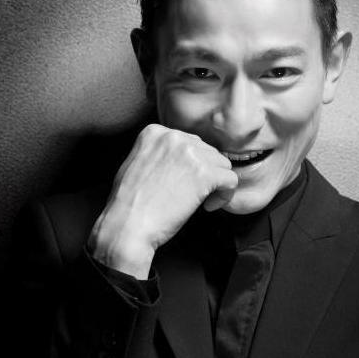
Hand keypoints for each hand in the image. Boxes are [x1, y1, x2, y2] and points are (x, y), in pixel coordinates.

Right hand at [88, 124, 237, 278]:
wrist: (127, 226)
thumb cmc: (128, 204)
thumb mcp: (137, 164)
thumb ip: (159, 154)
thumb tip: (182, 159)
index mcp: (155, 132)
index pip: (190, 143)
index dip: (192, 166)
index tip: (184, 183)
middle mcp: (173, 137)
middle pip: (208, 152)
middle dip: (205, 174)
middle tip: (193, 195)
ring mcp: (190, 153)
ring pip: (222, 165)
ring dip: (216, 185)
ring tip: (201, 202)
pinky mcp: (205, 173)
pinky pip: (230, 180)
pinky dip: (224, 196)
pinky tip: (208, 206)